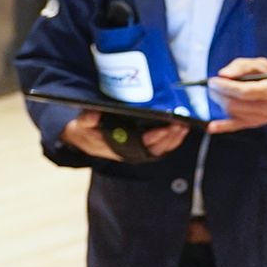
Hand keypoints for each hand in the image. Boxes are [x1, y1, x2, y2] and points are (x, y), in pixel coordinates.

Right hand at [60, 110, 188, 160]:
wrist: (84, 140)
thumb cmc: (85, 132)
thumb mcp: (81, 125)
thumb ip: (87, 120)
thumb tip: (93, 114)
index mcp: (119, 148)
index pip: (141, 144)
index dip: (156, 137)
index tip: (166, 127)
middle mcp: (131, 151)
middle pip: (157, 148)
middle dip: (171, 137)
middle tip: (182, 124)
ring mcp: (138, 150)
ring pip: (162, 149)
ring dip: (175, 139)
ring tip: (184, 126)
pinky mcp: (142, 146)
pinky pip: (162, 146)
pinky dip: (172, 140)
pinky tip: (180, 130)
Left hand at [207, 56, 266, 133]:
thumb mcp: (262, 64)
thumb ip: (242, 66)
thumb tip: (223, 74)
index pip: (244, 92)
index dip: (225, 86)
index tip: (213, 80)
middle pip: (234, 104)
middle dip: (218, 93)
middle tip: (212, 84)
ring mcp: (260, 118)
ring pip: (231, 112)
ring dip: (219, 101)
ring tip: (218, 91)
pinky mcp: (253, 123)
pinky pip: (235, 127)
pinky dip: (221, 127)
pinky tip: (211, 126)